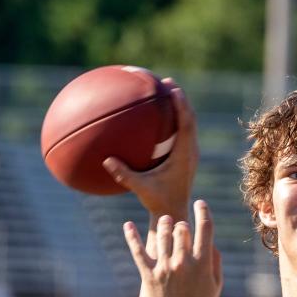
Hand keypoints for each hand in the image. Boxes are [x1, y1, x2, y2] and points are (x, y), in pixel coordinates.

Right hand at [103, 80, 198, 219]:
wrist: (175, 213)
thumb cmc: (159, 202)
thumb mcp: (141, 189)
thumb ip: (125, 175)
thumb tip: (106, 161)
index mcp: (183, 156)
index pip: (186, 125)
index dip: (181, 106)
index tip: (173, 89)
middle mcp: (190, 152)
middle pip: (190, 119)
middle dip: (180, 99)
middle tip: (167, 82)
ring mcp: (189, 154)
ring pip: (188, 125)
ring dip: (180, 107)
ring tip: (166, 91)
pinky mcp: (186, 158)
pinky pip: (183, 133)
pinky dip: (174, 121)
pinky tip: (159, 117)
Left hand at [124, 200, 222, 296]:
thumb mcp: (216, 285)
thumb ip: (215, 261)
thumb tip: (210, 242)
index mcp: (203, 263)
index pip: (204, 228)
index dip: (203, 211)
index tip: (201, 204)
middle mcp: (183, 262)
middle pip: (181, 229)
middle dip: (182, 224)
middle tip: (180, 226)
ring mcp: (164, 268)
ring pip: (162, 235)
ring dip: (164, 225)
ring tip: (165, 222)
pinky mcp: (148, 275)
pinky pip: (138, 251)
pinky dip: (131, 236)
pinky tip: (127, 225)